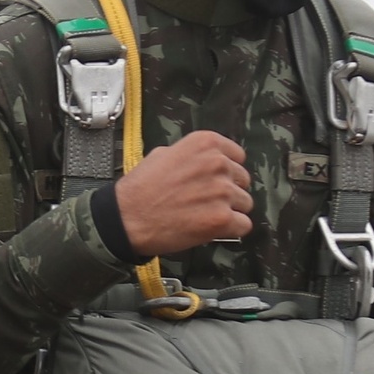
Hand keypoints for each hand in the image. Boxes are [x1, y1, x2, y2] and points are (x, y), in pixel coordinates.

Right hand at [114, 132, 252, 256]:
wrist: (127, 217)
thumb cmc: (141, 188)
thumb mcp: (163, 154)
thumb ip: (192, 156)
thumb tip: (206, 162)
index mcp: (205, 143)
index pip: (238, 156)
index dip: (227, 171)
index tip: (216, 180)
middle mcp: (218, 163)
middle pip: (242, 180)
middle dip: (229, 191)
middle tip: (207, 201)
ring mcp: (222, 191)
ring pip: (245, 203)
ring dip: (230, 211)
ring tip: (206, 216)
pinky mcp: (222, 218)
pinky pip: (243, 224)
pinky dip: (231, 229)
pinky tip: (212, 229)